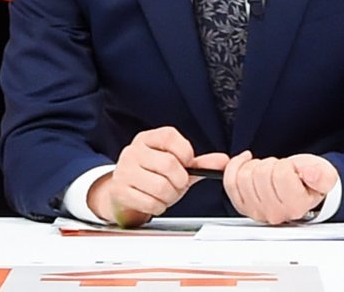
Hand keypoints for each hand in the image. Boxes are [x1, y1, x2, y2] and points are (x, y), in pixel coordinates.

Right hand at [87, 126, 227, 226]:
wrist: (123, 195)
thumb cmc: (152, 177)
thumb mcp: (175, 166)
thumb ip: (199, 163)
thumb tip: (223, 161)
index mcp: (148, 139)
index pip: (169, 136)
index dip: (184, 152)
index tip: (187, 164)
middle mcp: (134, 151)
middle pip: (168, 164)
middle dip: (180, 181)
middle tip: (178, 185)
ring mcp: (125, 170)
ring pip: (161, 186)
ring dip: (170, 196)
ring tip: (166, 194)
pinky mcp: (120, 190)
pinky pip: (150, 202)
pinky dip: (159, 207)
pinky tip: (155, 202)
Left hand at [223, 151, 338, 224]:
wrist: (300, 191)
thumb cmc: (310, 182)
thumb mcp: (325, 175)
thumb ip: (322, 176)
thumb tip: (311, 174)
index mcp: (295, 206)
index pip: (281, 175)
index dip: (286, 164)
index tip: (292, 169)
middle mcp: (274, 214)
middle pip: (259, 174)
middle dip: (269, 164)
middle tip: (279, 169)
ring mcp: (256, 211)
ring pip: (243, 177)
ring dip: (254, 166)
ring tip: (267, 169)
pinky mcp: (242, 206)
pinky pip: (229, 182)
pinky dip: (234, 166)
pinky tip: (246, 162)